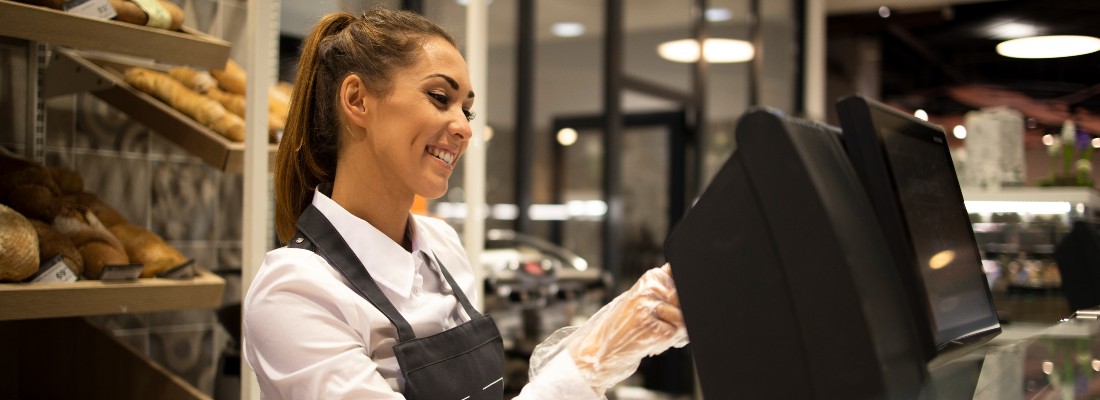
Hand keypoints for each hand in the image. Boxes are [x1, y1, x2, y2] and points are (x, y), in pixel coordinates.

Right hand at [567, 264, 687, 392]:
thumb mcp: (643, 298)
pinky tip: (651, 341)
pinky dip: (668, 341)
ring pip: (682, 318)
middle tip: (662, 324)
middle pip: (683, 300)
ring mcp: (648, 308)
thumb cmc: (624, 325)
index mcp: (649, 279)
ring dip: (674, 331)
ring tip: (654, 333)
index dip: (682, 297)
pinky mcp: (651, 327)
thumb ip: (663, 287)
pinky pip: (675, 334)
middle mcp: (649, 290)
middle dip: (680, 316)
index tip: (672, 306)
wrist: (602, 348)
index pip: (680, 278)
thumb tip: (680, 278)